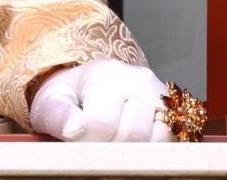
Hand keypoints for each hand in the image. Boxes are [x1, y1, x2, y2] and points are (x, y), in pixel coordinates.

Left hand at [29, 59, 174, 141]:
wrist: (89, 87)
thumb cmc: (69, 98)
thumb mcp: (52, 101)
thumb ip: (59, 115)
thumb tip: (75, 130)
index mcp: (105, 75)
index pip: (101, 123)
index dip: (88, 143)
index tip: (77, 143)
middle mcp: (138, 80)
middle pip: (132, 135)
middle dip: (111, 149)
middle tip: (96, 145)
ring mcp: (159, 95)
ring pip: (156, 141)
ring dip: (134, 152)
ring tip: (113, 142)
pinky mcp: (174, 111)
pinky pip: (171, 142)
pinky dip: (152, 150)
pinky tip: (132, 144)